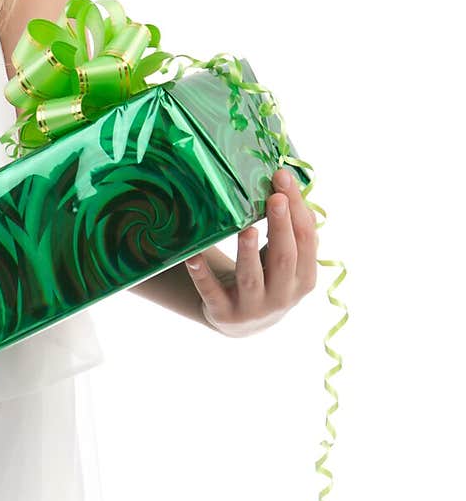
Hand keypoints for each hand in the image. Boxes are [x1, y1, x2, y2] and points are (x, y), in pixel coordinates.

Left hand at [185, 167, 318, 336]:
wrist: (242, 322)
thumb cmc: (268, 277)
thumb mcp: (287, 260)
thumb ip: (295, 231)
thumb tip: (295, 191)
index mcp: (303, 279)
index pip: (306, 242)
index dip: (297, 211)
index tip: (284, 178)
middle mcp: (281, 297)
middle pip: (284, 259)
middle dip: (280, 227)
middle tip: (274, 197)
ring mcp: (251, 308)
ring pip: (251, 278)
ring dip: (248, 253)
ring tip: (247, 229)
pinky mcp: (222, 312)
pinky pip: (211, 291)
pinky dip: (201, 274)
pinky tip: (193, 256)